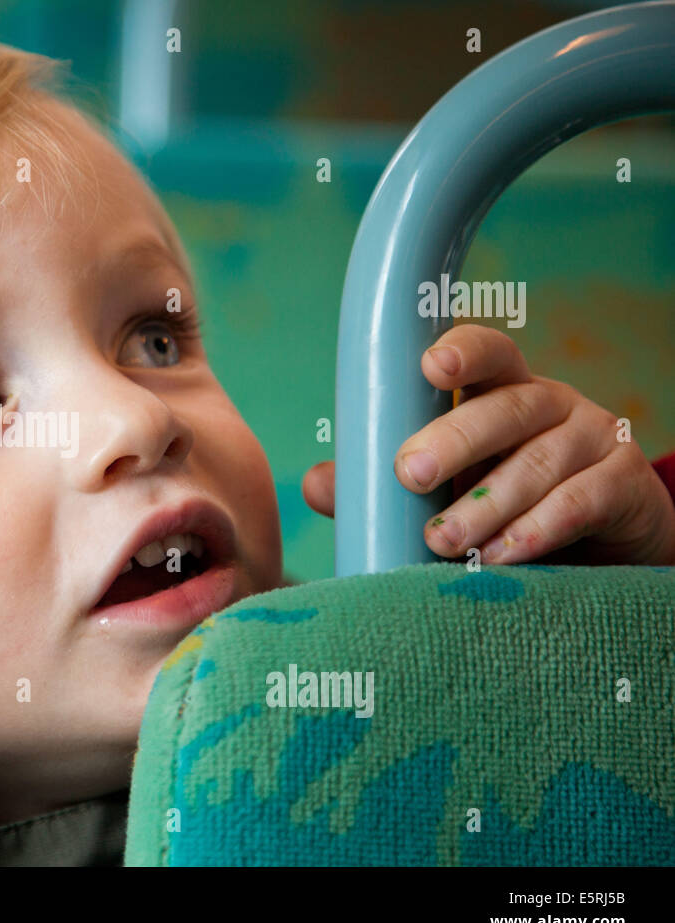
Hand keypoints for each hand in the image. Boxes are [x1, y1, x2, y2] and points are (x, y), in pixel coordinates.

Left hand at [303, 324, 674, 565]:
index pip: (485, 352)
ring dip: (485, 504)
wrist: (604, 544)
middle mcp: (548, 402)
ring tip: (442, 541)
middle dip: (453, 440)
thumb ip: (381, 485)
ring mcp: (592, 438)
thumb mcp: (446, 488)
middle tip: (409, 474)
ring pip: (536, 463)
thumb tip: (315, 484)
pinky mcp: (623, 483)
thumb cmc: (503, 501)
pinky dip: (537, 530)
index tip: (428, 366)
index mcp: (498, 390)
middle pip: (503, 408)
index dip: (461, 351)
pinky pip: (579, 502)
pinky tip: (503, 556)